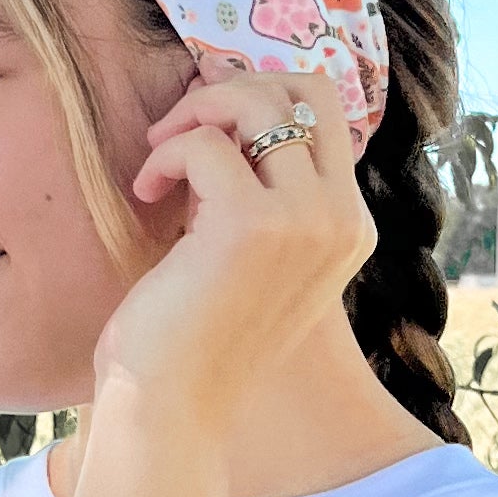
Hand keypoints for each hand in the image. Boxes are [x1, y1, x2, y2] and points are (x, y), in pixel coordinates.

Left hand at [91, 60, 369, 430]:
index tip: (206, 120)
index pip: (326, 111)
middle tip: (178, 132)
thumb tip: (225, 87)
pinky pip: (204, 144)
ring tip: (158, 158)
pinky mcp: (252, 226)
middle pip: (308, 87)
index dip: (262, 96)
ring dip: (194, 115)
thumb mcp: (248, 251)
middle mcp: (343, 220)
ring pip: (258, 101)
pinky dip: (164, 157)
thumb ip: (261, 185)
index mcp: (351, 227)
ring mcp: (305, 221)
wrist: (173, 409)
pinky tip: (146, 195)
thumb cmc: (196, 336)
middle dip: (233, 91)